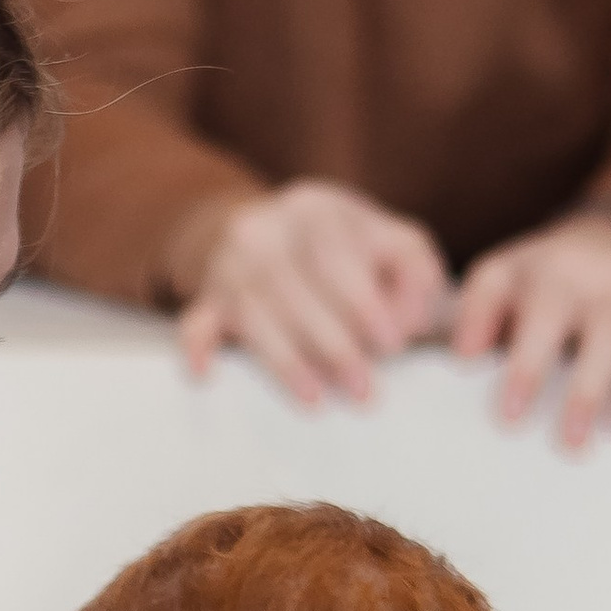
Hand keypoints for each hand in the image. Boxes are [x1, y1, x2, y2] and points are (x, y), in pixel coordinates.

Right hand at [177, 183, 447, 406]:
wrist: (265, 230)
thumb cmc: (344, 248)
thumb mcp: (387, 239)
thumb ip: (416, 270)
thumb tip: (410, 320)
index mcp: (316, 209)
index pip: (334, 252)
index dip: (363, 300)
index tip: (393, 344)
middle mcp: (265, 230)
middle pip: (290, 287)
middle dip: (331, 343)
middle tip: (363, 390)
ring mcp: (229, 264)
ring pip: (251, 314)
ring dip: (284, 361)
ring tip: (316, 401)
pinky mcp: (207, 299)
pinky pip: (195, 322)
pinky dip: (196, 347)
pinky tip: (206, 375)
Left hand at [447, 215, 610, 448]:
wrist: (609, 234)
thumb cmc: (545, 275)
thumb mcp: (501, 276)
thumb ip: (476, 309)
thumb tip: (465, 353)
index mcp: (556, 276)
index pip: (542, 323)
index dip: (528, 369)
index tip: (512, 417)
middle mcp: (609, 281)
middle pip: (605, 336)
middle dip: (587, 391)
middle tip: (570, 443)